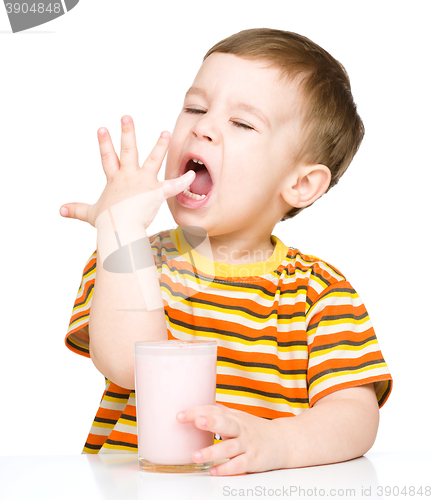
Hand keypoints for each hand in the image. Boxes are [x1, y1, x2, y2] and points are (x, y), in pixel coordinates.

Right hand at [59, 115, 194, 227]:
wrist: (118, 228)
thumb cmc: (106, 222)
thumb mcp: (90, 214)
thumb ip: (76, 209)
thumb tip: (59, 210)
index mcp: (115, 180)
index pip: (108, 158)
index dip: (104, 143)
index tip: (102, 128)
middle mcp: (129, 176)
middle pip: (128, 150)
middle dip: (127, 132)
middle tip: (127, 116)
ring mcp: (143, 182)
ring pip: (153, 159)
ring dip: (160, 146)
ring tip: (166, 132)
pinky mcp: (156, 192)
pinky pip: (173, 185)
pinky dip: (183, 181)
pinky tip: (193, 175)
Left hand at [177, 404, 283, 475]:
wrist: (282, 441)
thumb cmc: (253, 429)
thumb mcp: (236, 417)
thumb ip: (217, 413)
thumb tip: (193, 409)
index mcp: (232, 416)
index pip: (213, 411)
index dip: (196, 412)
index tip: (179, 415)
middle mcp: (239, 428)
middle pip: (225, 423)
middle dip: (211, 422)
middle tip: (196, 421)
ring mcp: (247, 444)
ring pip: (229, 447)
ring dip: (212, 451)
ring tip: (195, 456)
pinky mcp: (253, 459)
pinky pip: (239, 464)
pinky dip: (226, 468)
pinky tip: (213, 471)